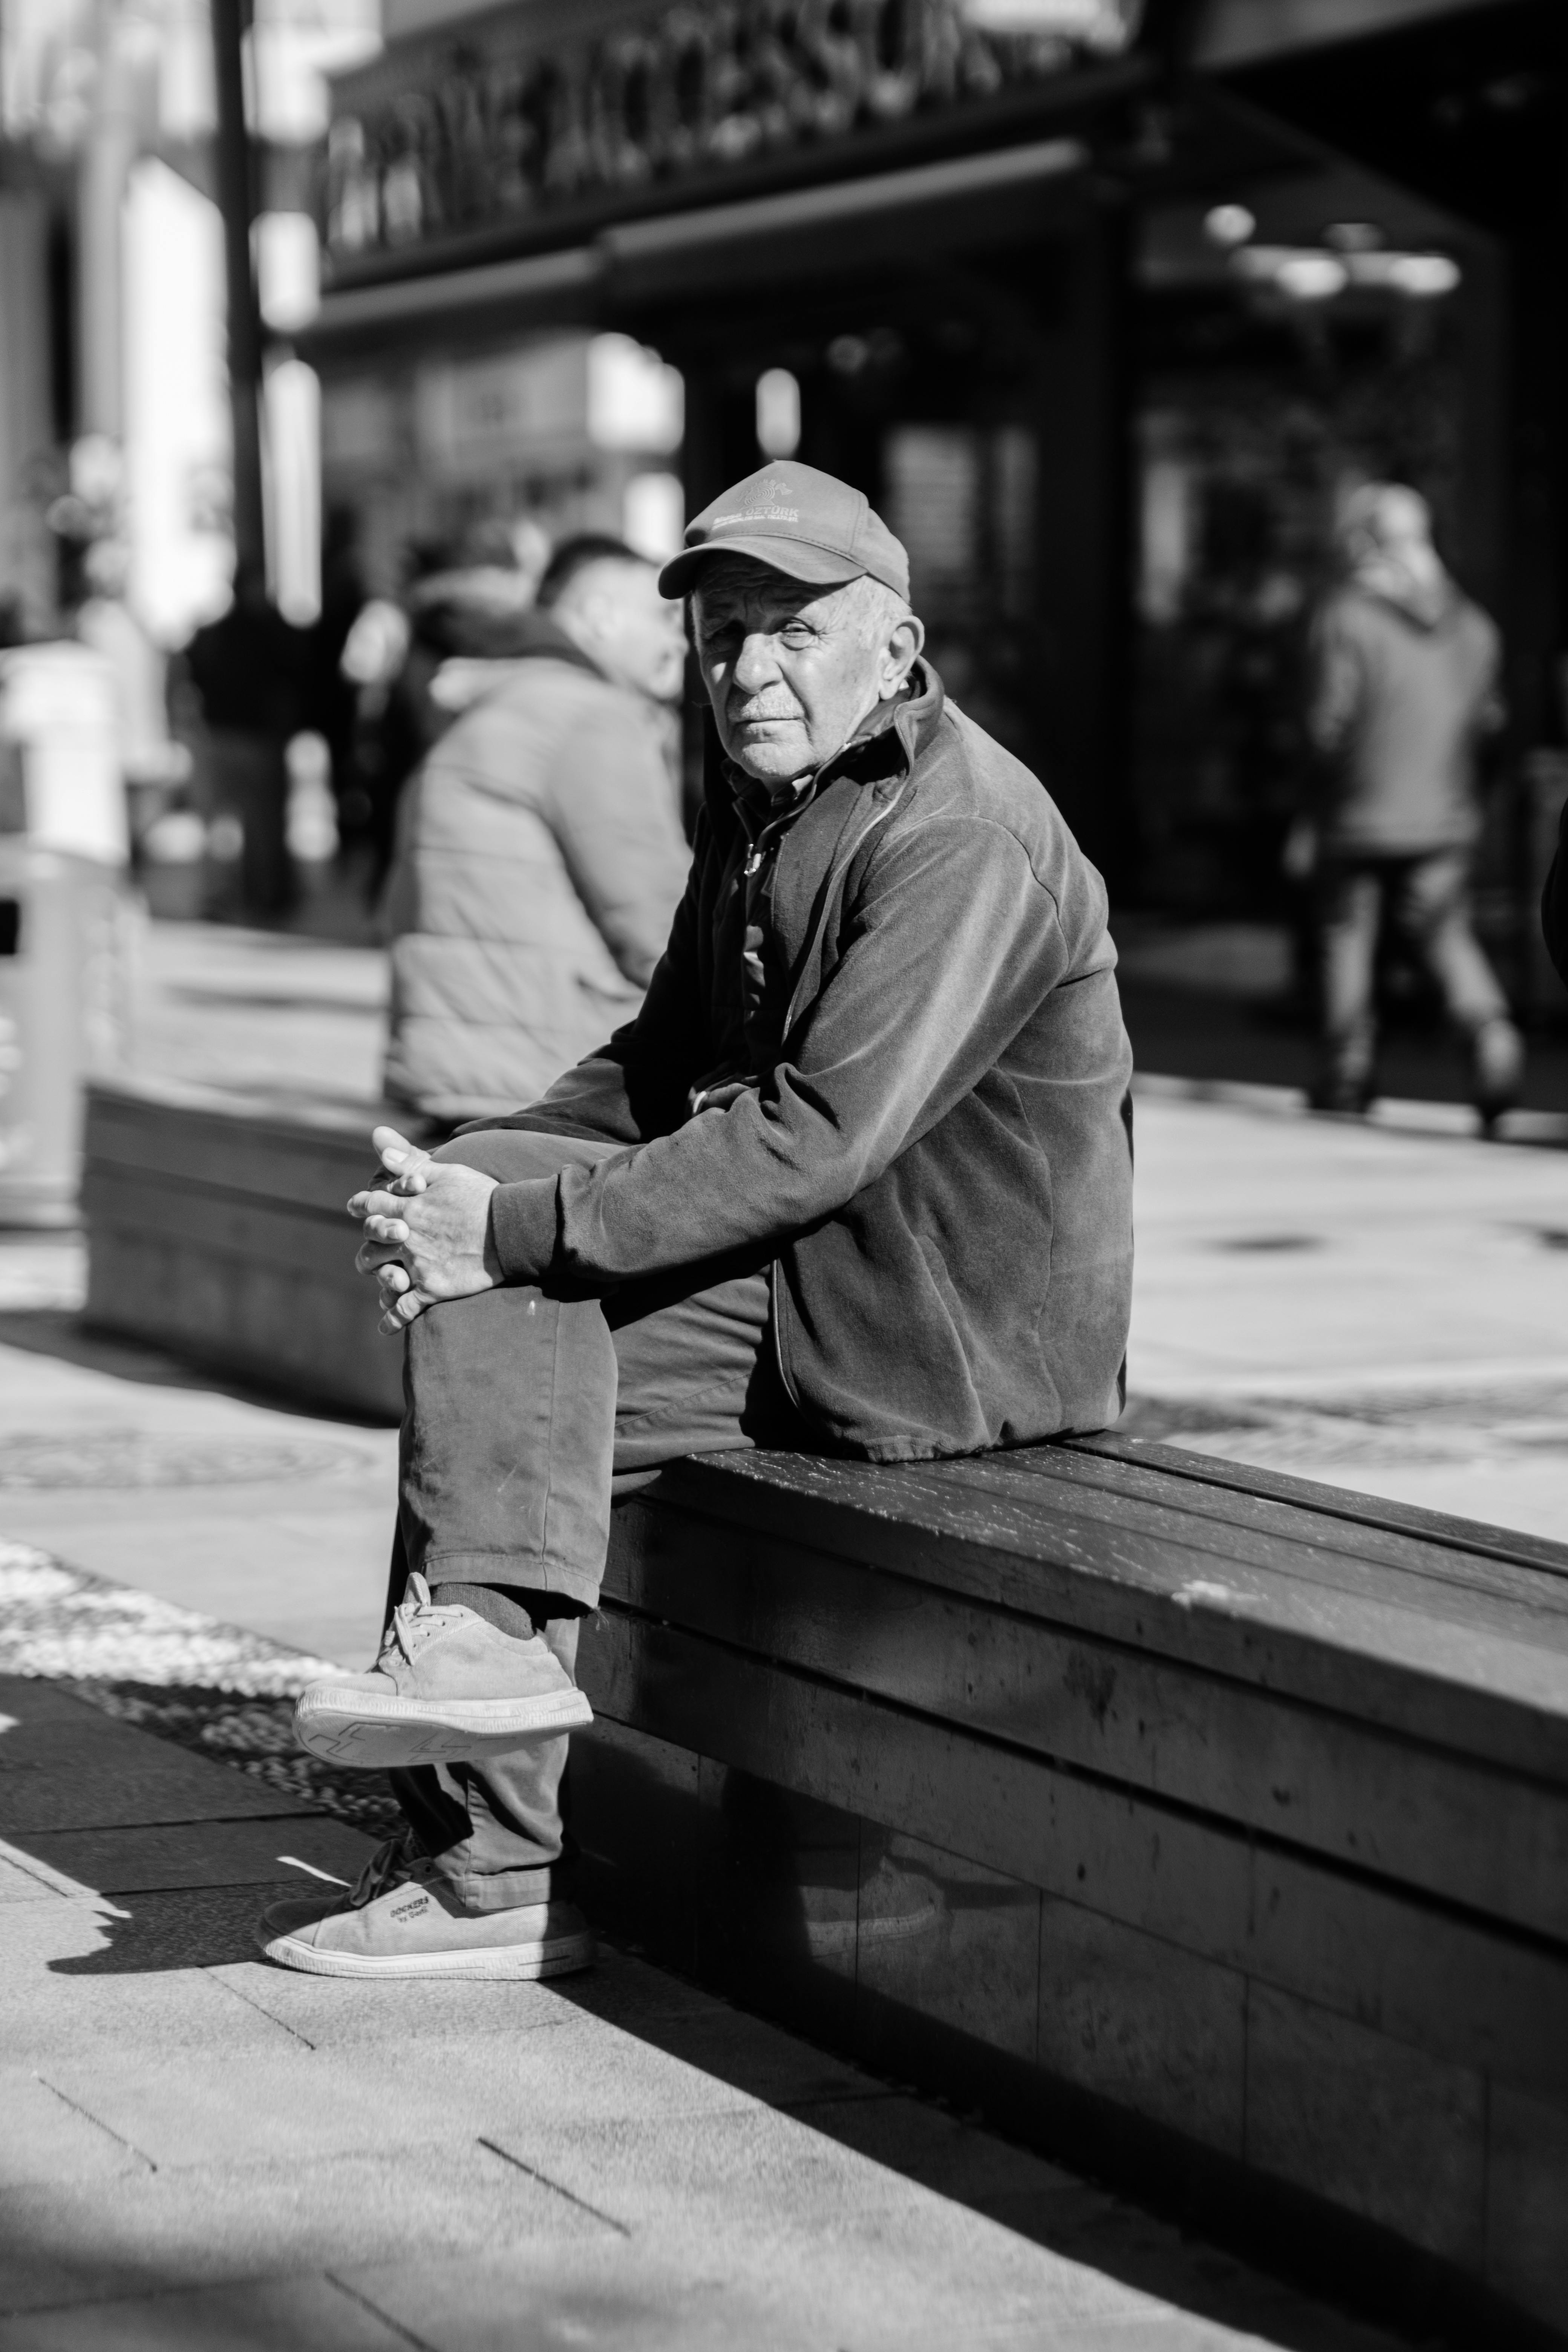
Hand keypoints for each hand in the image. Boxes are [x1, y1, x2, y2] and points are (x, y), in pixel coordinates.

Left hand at [348, 1126, 500, 1335]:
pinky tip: (384, 1328)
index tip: (355, 1206)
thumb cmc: (482, 1196)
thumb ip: (411, 1161)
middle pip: (371, 1240)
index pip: (372, 1203)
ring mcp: (418, 1264)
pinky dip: (392, 1320)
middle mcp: (407, 1235)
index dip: (362, 1204)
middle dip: (369, 1241)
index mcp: (409, 1206)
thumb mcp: (447, 1171)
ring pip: (382, 1274)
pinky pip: (405, 1308)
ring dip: (378, 1277)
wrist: (509, 1229)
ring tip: (381, 1283)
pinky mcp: (433, 1288)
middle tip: (373, 1245)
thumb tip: (379, 1146)